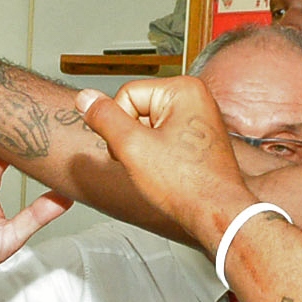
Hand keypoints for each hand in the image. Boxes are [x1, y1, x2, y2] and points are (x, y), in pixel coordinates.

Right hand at [76, 76, 256, 246]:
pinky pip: (162, 138)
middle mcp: (195, 96)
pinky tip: (167, 171)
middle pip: (136, 109)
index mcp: (183, 89)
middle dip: (132, 139)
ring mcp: (198, 117)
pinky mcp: (197, 137)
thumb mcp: (132, 147)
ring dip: (142, 149)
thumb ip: (104, 118)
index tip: (136, 150)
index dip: (120, 127)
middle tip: (149, 162)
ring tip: (161, 169)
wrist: (217, 213)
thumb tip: (84, 97)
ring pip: (146, 126)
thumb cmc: (187, 184)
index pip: (125, 95)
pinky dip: (156, 156)